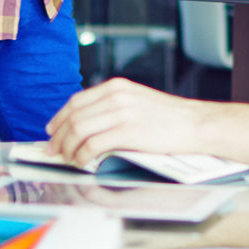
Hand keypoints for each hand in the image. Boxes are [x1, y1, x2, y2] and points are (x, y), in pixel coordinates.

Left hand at [45, 78, 202, 164]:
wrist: (196, 124)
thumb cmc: (170, 117)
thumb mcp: (137, 100)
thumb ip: (113, 105)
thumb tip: (87, 123)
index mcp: (117, 87)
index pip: (76, 101)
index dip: (59, 118)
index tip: (52, 131)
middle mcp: (116, 96)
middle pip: (73, 117)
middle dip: (58, 136)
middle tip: (53, 150)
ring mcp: (121, 113)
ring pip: (79, 131)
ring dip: (68, 148)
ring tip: (67, 158)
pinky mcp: (127, 132)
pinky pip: (92, 146)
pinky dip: (82, 156)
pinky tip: (82, 162)